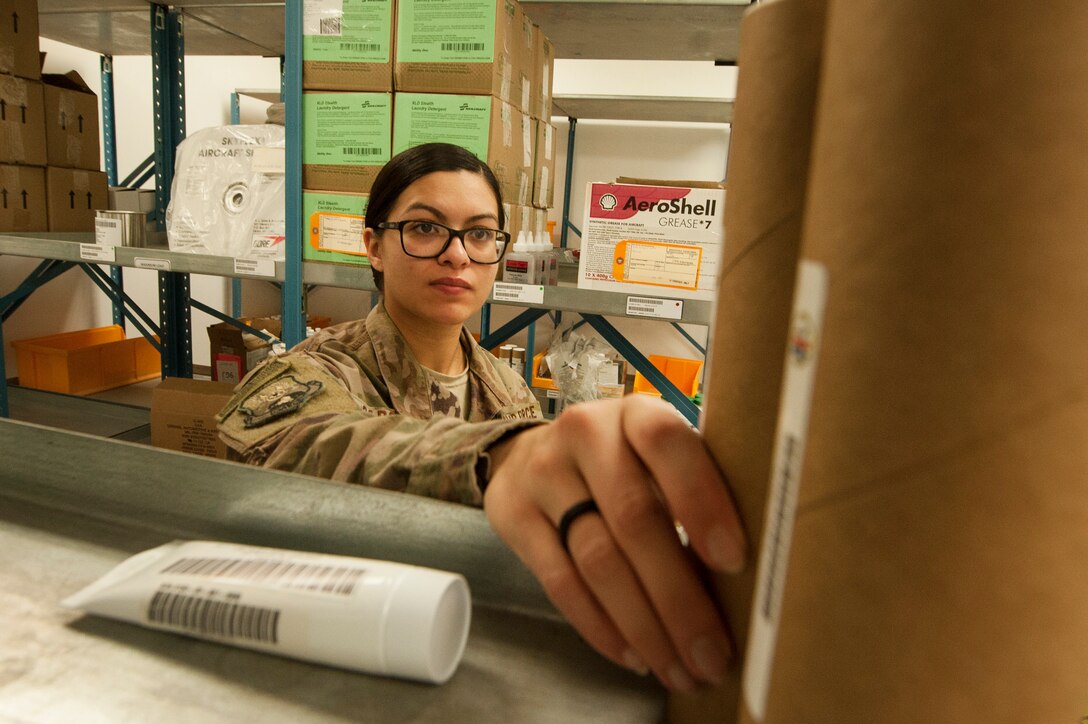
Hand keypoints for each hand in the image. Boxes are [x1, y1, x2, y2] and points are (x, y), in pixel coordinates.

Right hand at [483, 395, 745, 691]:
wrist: (532, 453)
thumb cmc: (623, 464)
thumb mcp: (658, 459)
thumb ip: (693, 497)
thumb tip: (746, 583)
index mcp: (636, 414)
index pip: (668, 446)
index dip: (701, 500)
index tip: (734, 561)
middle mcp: (585, 433)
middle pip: (634, 518)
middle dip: (678, 595)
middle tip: (711, 653)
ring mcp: (542, 472)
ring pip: (596, 557)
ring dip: (643, 624)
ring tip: (677, 668)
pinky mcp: (512, 513)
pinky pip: (558, 581)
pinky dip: (600, 625)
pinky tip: (632, 654)